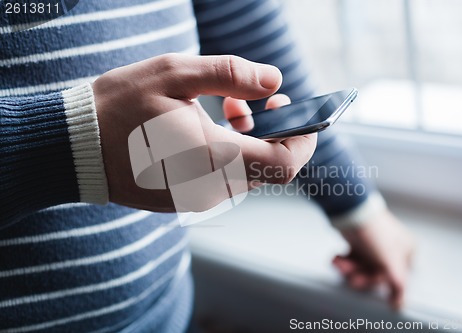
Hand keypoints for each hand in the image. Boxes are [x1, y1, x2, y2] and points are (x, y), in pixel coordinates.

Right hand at [93, 54, 316, 211]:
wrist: (74, 148)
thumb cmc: (118, 108)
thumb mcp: (172, 75)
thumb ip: (229, 74)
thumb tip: (273, 80)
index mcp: (213, 158)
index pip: (285, 163)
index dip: (303, 138)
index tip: (293, 109)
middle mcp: (210, 187)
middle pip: (269, 168)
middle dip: (273, 131)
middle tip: (253, 99)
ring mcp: (197, 198)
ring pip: (246, 172)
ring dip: (249, 139)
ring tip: (227, 107)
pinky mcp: (184, 199)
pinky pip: (223, 178)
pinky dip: (228, 152)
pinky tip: (206, 128)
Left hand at [333, 209, 413, 309]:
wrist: (350, 210)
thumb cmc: (375, 235)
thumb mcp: (390, 264)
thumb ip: (397, 286)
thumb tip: (399, 305)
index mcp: (407, 251)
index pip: (396, 278)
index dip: (380, 282)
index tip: (368, 281)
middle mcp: (393, 248)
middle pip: (376, 274)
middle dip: (360, 276)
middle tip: (351, 276)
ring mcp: (375, 245)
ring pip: (362, 267)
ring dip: (349, 269)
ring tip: (339, 263)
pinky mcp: (359, 241)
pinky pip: (352, 258)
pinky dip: (343, 260)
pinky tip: (336, 258)